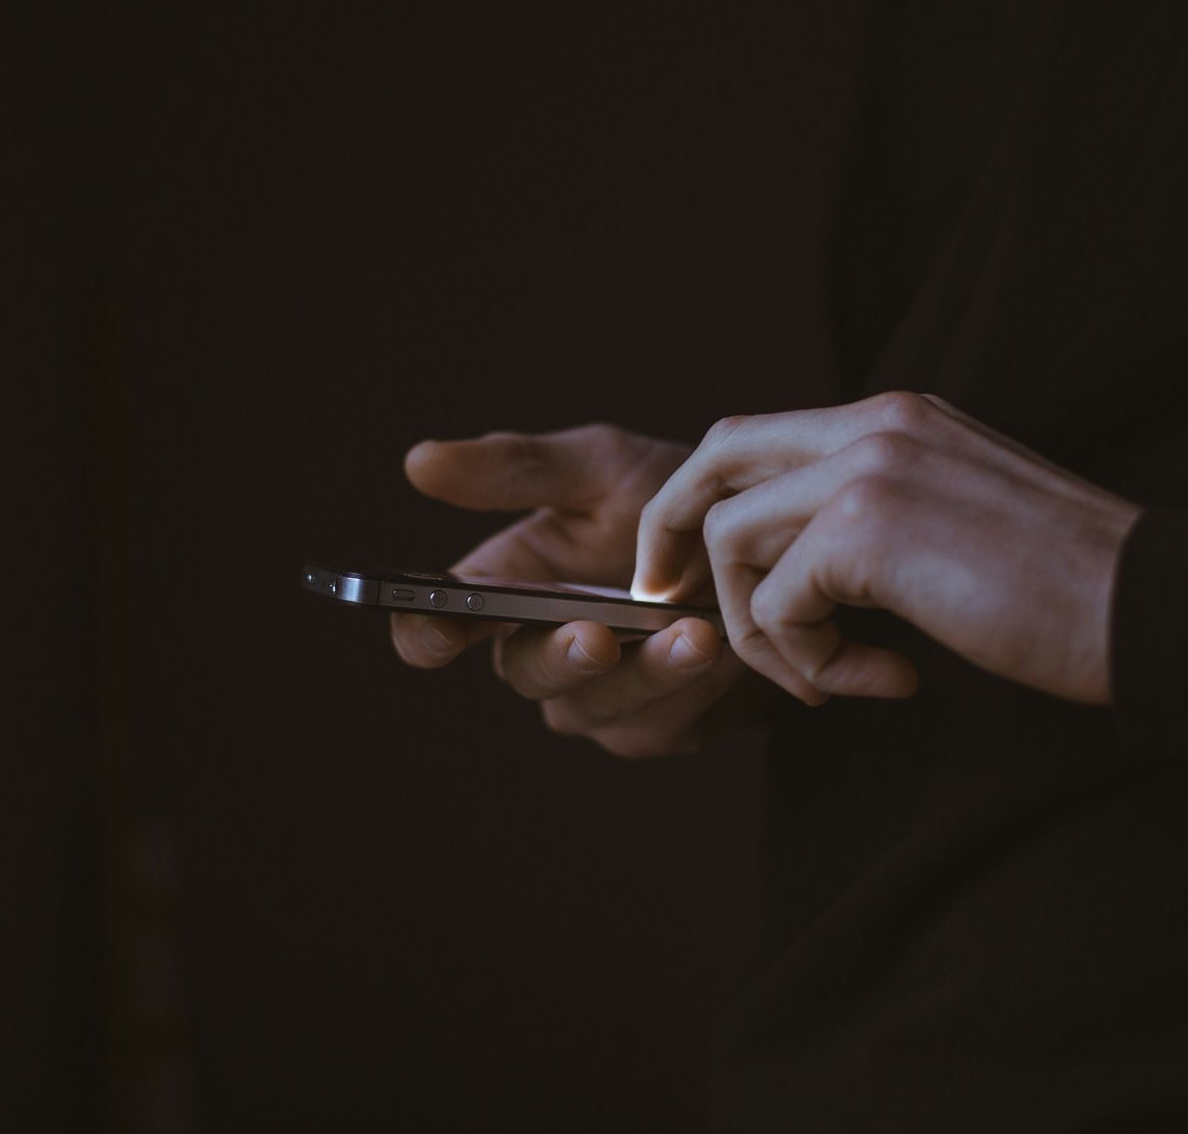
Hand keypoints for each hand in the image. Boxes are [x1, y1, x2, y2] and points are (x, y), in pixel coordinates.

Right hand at [392, 424, 768, 756]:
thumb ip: (516, 468)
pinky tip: (727, 651)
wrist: (769, 542)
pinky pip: (660, 726)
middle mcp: (541, 650)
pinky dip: (693, 690)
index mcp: (506, 588)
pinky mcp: (658, 727)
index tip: (440, 628)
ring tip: (695, 633)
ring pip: (594, 708)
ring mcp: (597, 698)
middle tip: (597, 636)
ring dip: (645, 675)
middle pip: (523, 675)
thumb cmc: (671, 498)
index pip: (439, 626)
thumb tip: (418, 461)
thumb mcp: (600, 466)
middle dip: (560, 657)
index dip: (427, 634)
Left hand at [632, 392, 1142, 705]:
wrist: (1150, 607)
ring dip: (760, 627)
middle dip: (672, 533)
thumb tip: (796, 568)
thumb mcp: (955, 522)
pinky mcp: (869, 529)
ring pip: (732, 537)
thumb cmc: (1066, 588)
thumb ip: (875, 518)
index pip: (755, 437)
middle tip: (668, 602)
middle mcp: (874, 423)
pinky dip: (807, 661)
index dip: (704, 502)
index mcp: (896, 417)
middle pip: (715, 457)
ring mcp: (868, 467)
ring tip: (826, 678)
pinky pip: (779, 603)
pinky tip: (882, 681)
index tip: (689, 570)